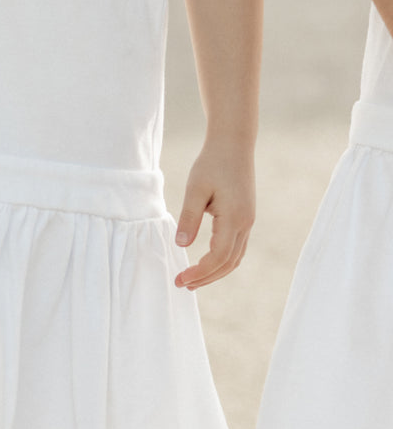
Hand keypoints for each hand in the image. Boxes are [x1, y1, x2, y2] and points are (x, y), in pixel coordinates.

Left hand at [174, 139, 254, 289]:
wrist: (233, 144)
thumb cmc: (212, 163)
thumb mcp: (195, 189)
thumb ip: (188, 218)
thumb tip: (181, 245)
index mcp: (234, 218)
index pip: (218, 257)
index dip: (199, 272)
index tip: (180, 278)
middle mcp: (246, 223)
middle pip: (228, 263)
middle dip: (205, 278)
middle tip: (182, 285)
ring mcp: (248, 222)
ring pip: (234, 259)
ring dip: (214, 273)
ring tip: (192, 281)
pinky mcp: (245, 218)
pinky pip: (236, 249)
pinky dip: (222, 262)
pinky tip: (206, 264)